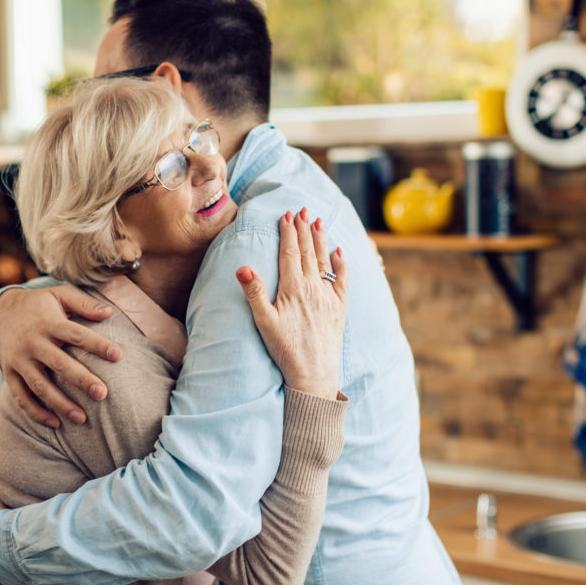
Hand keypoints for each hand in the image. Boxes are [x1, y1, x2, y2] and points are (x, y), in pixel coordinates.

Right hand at [0, 285, 122, 426]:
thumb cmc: (40, 304)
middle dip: (81, 380)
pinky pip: (21, 397)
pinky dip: (36, 412)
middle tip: (103, 394)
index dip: (97, 345)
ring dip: (60, 404)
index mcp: (48, 322)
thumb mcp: (60, 294)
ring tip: (82, 418)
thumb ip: (84, 303)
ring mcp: (18, 360)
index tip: (118, 355)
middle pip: (59, 364)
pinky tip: (56, 423)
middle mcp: (32, 342)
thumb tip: (109, 312)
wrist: (1, 311)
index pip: (76, 334)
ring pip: (39, 386)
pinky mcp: (9, 373)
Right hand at [236, 209, 348, 398]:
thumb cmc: (285, 350)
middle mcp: (313, 289)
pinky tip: (339, 251)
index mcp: (293, 289)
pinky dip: (341, 264)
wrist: (313, 374)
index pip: (290, 253)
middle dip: (304, 230)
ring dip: (320, 240)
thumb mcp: (264, 322)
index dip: (288, 233)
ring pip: (324, 261)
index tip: (287, 215)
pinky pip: (343, 280)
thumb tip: (242, 267)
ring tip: (317, 221)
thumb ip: (254, 292)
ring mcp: (328, 297)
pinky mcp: (339, 308)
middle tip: (302, 210)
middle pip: (307, 253)